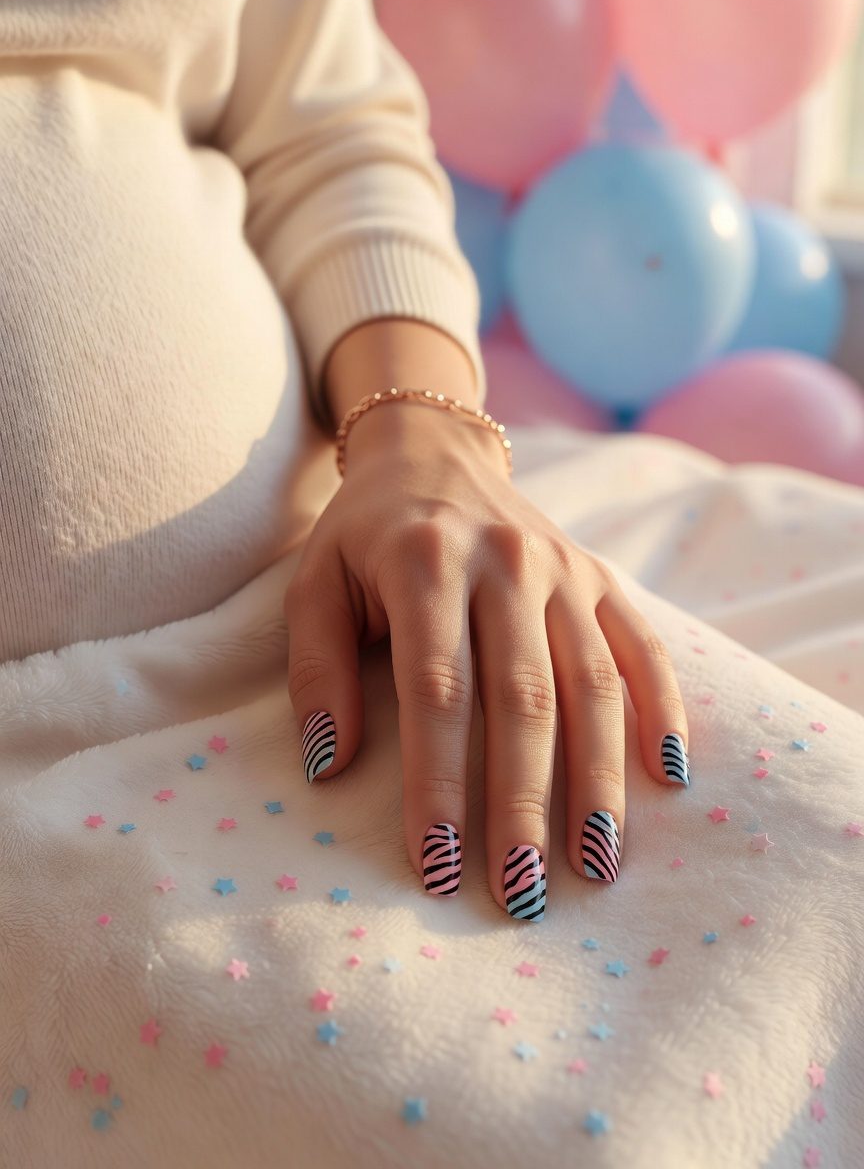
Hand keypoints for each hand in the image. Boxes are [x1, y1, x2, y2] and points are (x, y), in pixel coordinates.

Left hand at [283, 401, 690, 920]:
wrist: (432, 454)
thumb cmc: (363, 536)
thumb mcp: (314, 583)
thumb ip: (317, 668)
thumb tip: (328, 765)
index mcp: (427, 564)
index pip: (438, 691)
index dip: (439, 785)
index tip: (437, 868)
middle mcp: (507, 562)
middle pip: (524, 699)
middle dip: (523, 805)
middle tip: (522, 895)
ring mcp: (564, 569)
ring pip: (592, 683)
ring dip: (598, 779)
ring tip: (596, 865)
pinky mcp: (601, 577)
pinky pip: (643, 646)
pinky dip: (662, 708)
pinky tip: (666, 777)